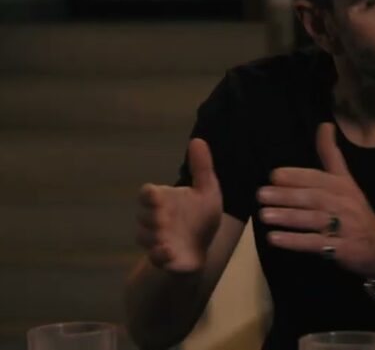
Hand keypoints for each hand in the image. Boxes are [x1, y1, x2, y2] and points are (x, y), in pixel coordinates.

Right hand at [135, 138, 222, 272]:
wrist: (202, 247)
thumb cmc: (201, 215)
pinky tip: (169, 251)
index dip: (149, 195)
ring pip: (144, 237)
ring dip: (154, 236)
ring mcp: (156, 239)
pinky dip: (159, 255)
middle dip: (152, 217)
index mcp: (163, 200)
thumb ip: (201, 167)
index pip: (146, 193)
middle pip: (143, 216)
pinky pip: (154, 258)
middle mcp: (155, 219)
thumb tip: (197, 139)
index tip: (157, 196)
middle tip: (164, 217)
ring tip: (168, 237)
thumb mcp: (207, 190)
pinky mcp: (163, 258)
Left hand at [258, 123, 374, 282]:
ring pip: (313, 220)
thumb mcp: (346, 181)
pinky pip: (315, 243)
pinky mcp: (342, 248)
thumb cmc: (355, 210)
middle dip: (287, 196)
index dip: (297, 176)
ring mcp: (344, 226)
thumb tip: (324, 125)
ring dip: (288, 217)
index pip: (319, 178)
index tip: (274, 175)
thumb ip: (331, 155)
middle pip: (314, 198)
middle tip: (261, 195)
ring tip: (264, 215)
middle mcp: (344, 203)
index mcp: (343, 186)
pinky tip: (275, 239)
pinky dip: (294, 241)